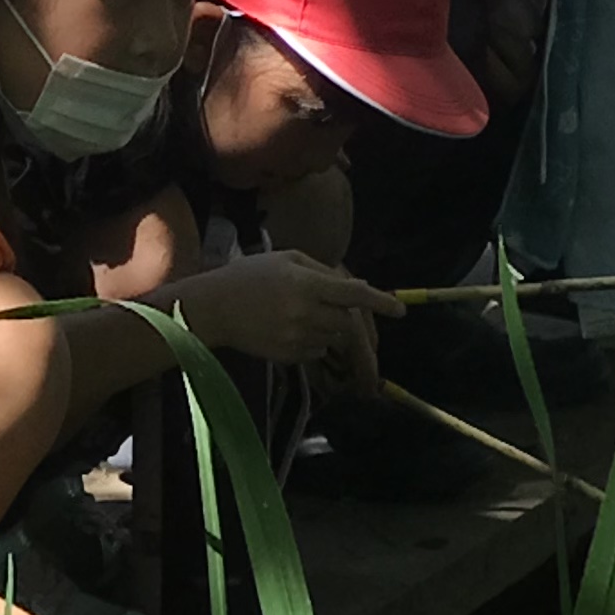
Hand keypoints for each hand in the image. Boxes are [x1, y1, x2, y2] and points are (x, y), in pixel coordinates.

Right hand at [171, 252, 398, 385]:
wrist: (213, 309)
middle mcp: (305, 313)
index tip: (401, 311)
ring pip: (334, 338)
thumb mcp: (287, 259)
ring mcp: (296, 337)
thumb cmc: (251, 275)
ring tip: (304, 312)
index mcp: (306, 284)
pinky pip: (317, 352)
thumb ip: (323, 270)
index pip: (353, 294)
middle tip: (342, 309)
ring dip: (331, 327)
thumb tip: (358, 288)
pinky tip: (293, 327)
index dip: (380, 302)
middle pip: (348, 321)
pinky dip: (316, 341)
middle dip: (350, 316)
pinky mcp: (287, 356)